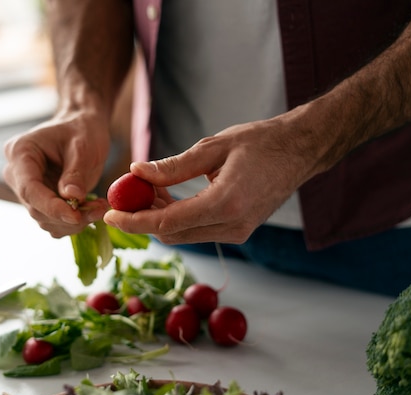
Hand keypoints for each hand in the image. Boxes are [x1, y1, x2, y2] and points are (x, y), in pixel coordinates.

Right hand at [3, 109, 110, 237]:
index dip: (51, 207)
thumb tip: (72, 197)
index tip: (76, 217)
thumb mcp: (83, 146)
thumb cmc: (82, 130)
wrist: (82, 128)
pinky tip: (91, 210)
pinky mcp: (39, 201)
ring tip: (99, 209)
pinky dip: (72, 222)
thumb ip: (76, 172)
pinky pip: (52, 221)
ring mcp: (26, 189)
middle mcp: (16, 173)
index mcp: (20, 152)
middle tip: (98, 211)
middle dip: (67, 216)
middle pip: (35, 207)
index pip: (29, 189)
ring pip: (44, 219)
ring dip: (73, 222)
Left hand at [103, 116, 321, 243]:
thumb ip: (173, 166)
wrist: (299, 151)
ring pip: (183, 235)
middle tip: (127, 193)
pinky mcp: (238, 231)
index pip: (168, 222)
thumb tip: (136, 172)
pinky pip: (197, 230)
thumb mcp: (213, 147)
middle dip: (143, 218)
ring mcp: (237, 233)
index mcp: (226, 204)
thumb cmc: (261, 143)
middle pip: (172, 234)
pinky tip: (167, 196)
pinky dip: (177, 218)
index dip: (135, 220)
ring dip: (159, 218)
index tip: (110, 213)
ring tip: (146, 189)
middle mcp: (232, 226)